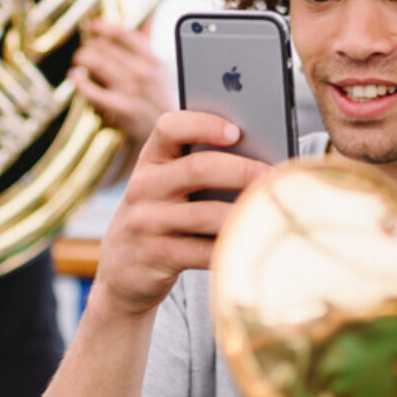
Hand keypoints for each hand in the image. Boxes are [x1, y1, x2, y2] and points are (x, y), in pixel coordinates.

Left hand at [71, 20, 168, 147]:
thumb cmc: (160, 99)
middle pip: (105, 47)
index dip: (104, 27)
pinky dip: (79, 82)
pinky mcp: (121, 109)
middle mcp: (144, 72)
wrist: (170, 134)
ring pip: (96, 63)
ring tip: (79, 61)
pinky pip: (92, 91)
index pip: (124, 33)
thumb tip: (148, 15)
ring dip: (83, 59)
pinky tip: (75, 77)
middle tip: (85, 50)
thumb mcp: (160, 68)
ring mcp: (132, 90)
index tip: (94, 26)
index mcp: (153, 58)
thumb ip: (149, 41)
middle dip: (90, 46)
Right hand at [90, 110, 271, 318]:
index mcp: (150, 161)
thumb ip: (197, 169)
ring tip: (272, 210)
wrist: (123, 271)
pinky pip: (204, 251)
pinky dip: (232, 246)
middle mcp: (144, 187)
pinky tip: (253, 242)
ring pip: (205, 214)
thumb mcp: (165, 188)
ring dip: (243, 212)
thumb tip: (260, 160)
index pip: (170, 128)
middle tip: (273, 176)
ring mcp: (147, 223)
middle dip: (242, 170)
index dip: (204, 124)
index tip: (237, 131)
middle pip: (198, 168)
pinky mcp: (157, 256)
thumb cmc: (161, 219)